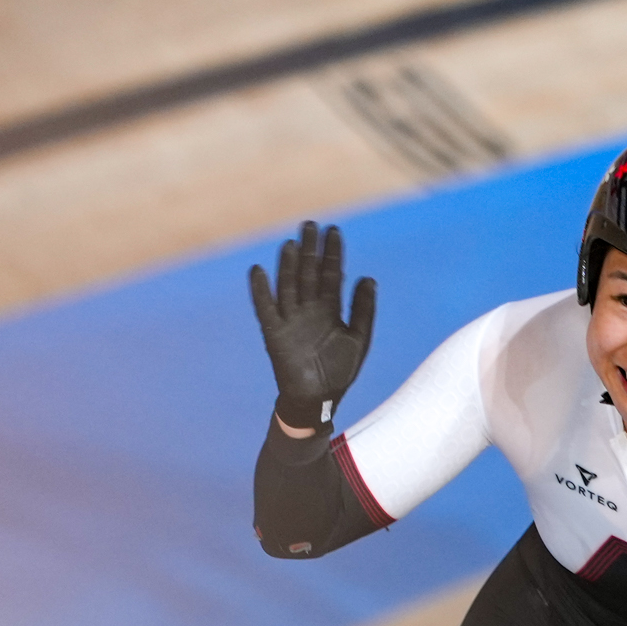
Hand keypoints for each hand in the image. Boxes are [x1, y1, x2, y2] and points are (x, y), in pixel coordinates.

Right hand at [249, 221, 376, 430]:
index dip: (332, 253)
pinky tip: (258, 271)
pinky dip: (261, 291)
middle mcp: (308, 310)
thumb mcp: (359, 338)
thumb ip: (363, 310)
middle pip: (308, 273)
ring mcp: (291, 320)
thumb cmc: (339, 372)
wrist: (318, 400)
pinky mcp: (274, 334)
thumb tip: (368, 278)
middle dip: (309, 250)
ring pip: (288, 286)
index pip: (330, 274)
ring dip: (288, 265)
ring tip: (291, 243)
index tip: (334, 230)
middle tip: (310, 224)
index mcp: (329, 309)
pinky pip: (266, 309)